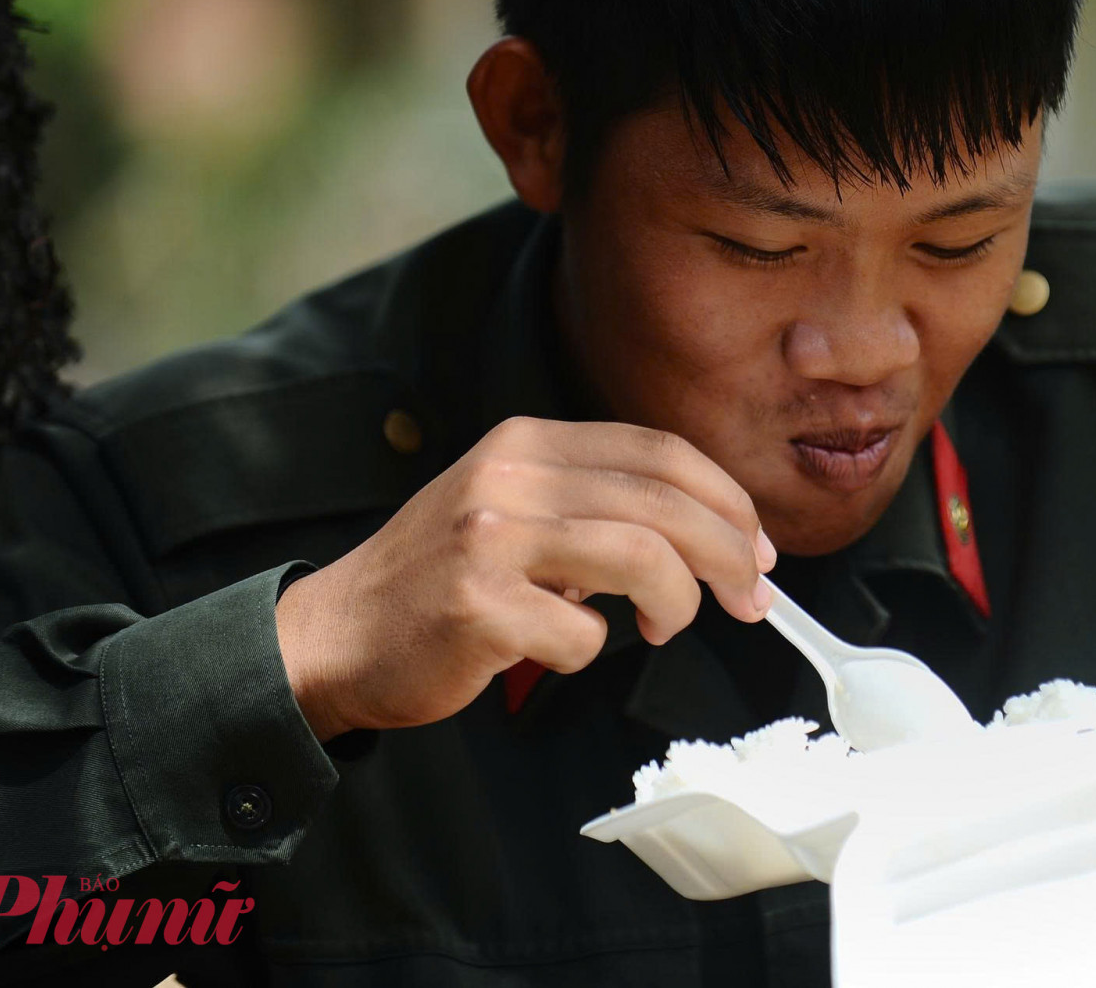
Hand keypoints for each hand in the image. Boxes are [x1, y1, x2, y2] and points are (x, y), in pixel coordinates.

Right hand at [274, 418, 775, 739]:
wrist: (337, 635)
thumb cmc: (441, 580)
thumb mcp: (513, 506)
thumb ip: (596, 503)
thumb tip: (715, 535)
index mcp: (529, 443)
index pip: (662, 453)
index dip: (728, 500)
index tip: (759, 547)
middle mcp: (511, 476)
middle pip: (666, 501)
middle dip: (730, 552)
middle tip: (753, 597)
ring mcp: (491, 539)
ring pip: (642, 556)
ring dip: (678, 601)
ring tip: (663, 626)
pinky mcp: (478, 607)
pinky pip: (582, 635)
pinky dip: (589, 651)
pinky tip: (560, 648)